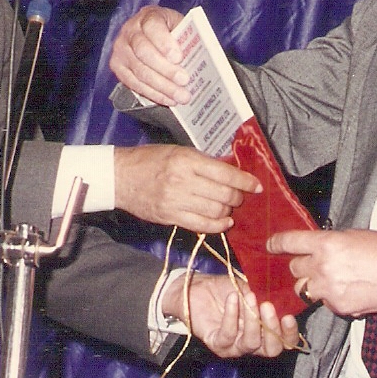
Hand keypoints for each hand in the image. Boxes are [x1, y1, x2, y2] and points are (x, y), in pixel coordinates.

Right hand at [109, 6, 190, 105]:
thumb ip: (186, 38)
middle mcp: (129, 31)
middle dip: (166, 69)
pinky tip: (168, 99)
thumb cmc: (170, 32)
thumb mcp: (180, 26)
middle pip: (144, 52)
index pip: (153, 26)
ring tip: (181, 96)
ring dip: (162, 87)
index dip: (164, 43)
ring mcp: (120, 49)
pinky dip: (153, 93)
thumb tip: (198, 58)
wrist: (150, 35)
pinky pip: (134, 83)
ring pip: (140, 71)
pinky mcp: (118, 66)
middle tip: (184, 81)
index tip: (179, 57)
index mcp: (148, 16)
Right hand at [115, 144, 260, 232]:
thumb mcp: (178, 151)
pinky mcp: (170, 217)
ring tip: (229, 207)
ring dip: (228, 211)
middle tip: (240, 195)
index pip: (225, 173)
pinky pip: (201, 226)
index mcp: (187, 160)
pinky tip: (223, 221)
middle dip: (238, 197)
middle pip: (224, 194)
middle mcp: (183, 181)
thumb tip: (230, 172)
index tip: (256, 186)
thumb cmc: (150, 159)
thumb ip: (203, 162)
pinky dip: (217, 226)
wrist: (120, 176)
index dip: (245, 181)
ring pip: (216, 212)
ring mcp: (176, 201)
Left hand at [161, 273, 299, 357]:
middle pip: (271, 349)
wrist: (197, 288)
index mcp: (265, 331)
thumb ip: (266, 295)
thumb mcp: (250, 288)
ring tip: (248, 297)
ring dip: (252, 320)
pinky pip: (228, 334)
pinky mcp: (216, 343)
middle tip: (267, 306)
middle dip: (272, 328)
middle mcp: (252, 343)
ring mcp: (234, 346)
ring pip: (250, 343)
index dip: (290, 333)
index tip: (289, 316)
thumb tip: (282, 296)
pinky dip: (231, 315)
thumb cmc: (226, 289)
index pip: (285, 342)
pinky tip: (232, 298)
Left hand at [267, 229, 376, 316]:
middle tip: (315, 265)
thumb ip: (327, 244)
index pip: (290, 242)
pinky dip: (332, 298)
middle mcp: (323, 266)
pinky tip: (349, 290)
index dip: (277, 243)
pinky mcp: (340, 307)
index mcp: (326, 243)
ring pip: (305, 289)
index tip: (270, 245)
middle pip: (295, 269)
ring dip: (313, 284)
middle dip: (302, 267)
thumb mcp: (351, 236)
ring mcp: (330, 289)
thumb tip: (312, 249)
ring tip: (332, 280)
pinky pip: (325, 303)